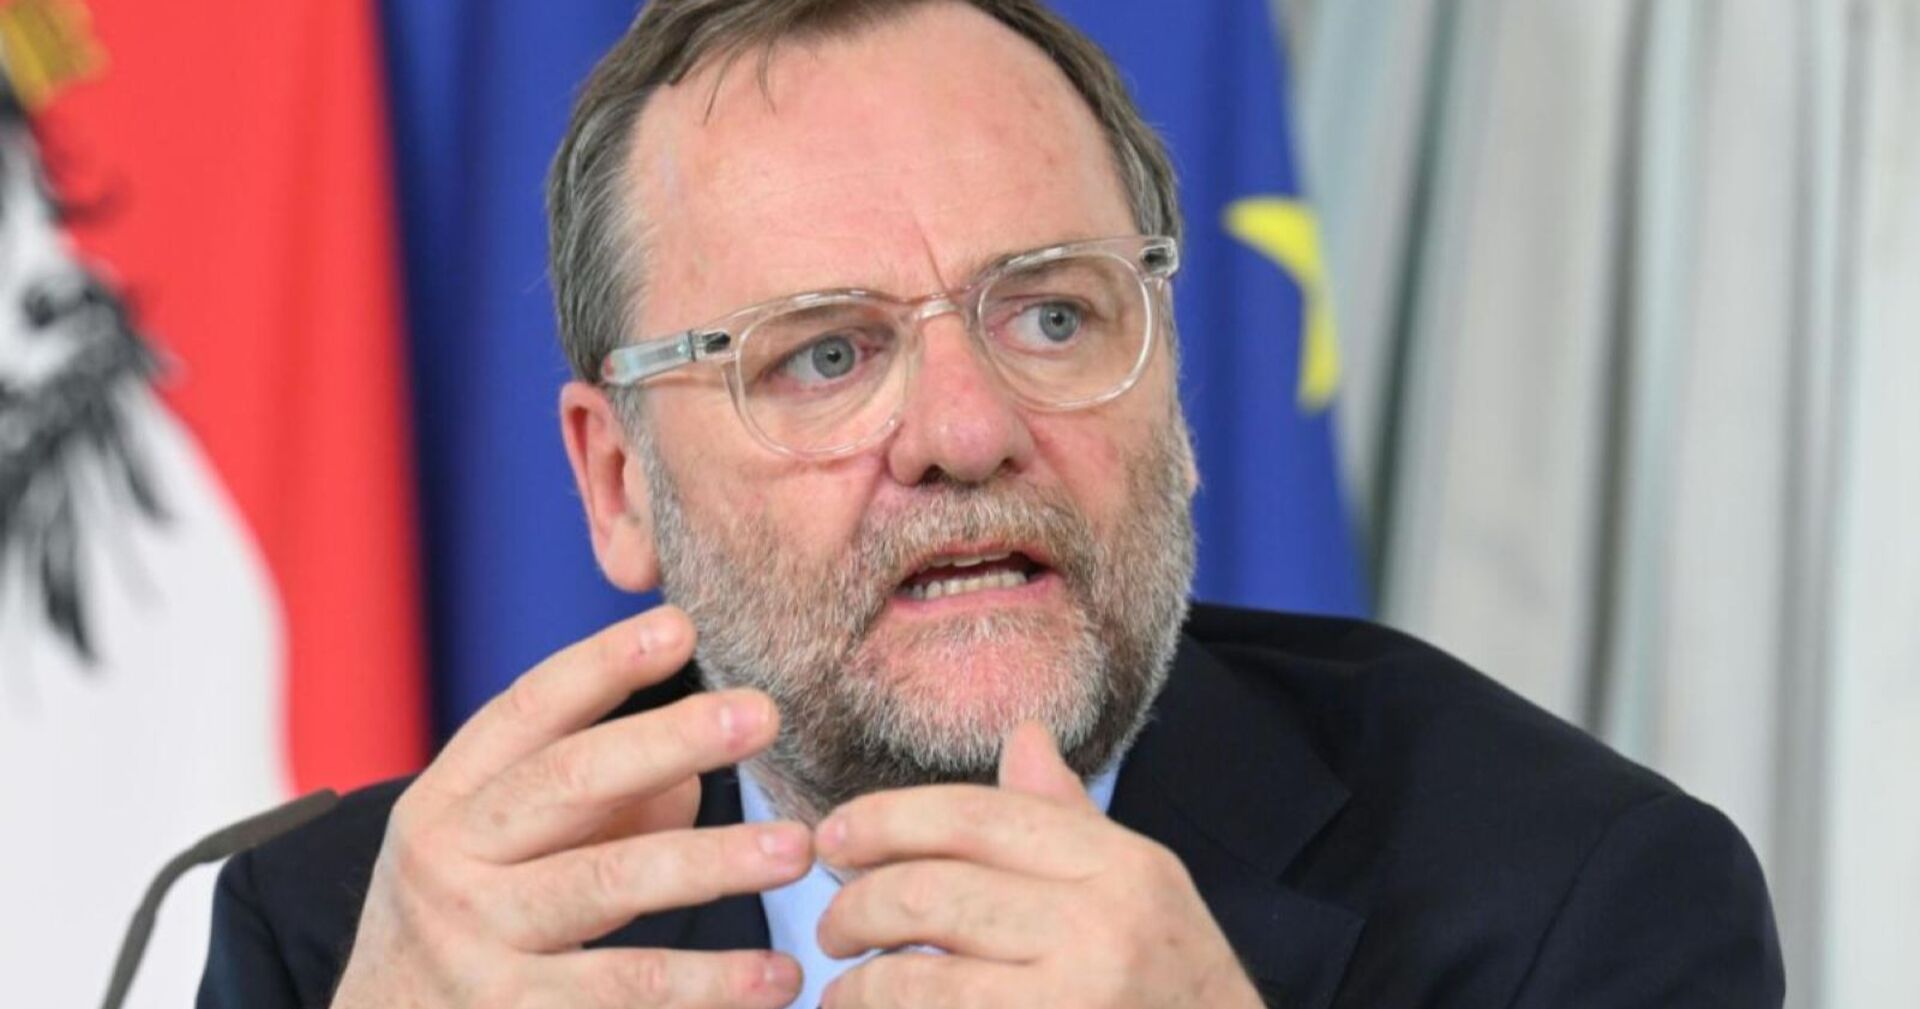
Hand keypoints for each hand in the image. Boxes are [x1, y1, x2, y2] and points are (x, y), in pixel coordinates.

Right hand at [330, 606, 811, 1008]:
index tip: (682, 624)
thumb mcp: (499, 846)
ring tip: (797, 849)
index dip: (603, 665)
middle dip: (671, 740)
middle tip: (764, 713)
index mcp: (446, 800)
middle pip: (570, 783)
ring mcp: (475, 947)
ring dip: (711, 864)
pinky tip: (777, 981)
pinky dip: (708, 988)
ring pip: (606, 887)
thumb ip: (596, 800)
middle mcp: (448, 863)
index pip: (526, 712)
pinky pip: (624, 993)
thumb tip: (695, 765)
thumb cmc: (473, 919)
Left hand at [813, 723, 1262, 1008]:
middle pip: (934, 892)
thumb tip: (1023, 736)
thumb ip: (1067, 821)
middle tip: (830, 927)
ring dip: (860, 985)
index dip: (888, 820)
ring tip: (843, 991)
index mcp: (1121, 866)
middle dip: (856, 906)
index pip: (978, 816)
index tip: (834, 837)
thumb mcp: (1141, 890)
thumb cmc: (1175, 986)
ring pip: (919, 978)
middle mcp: (1104, 927)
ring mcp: (1077, 1002)